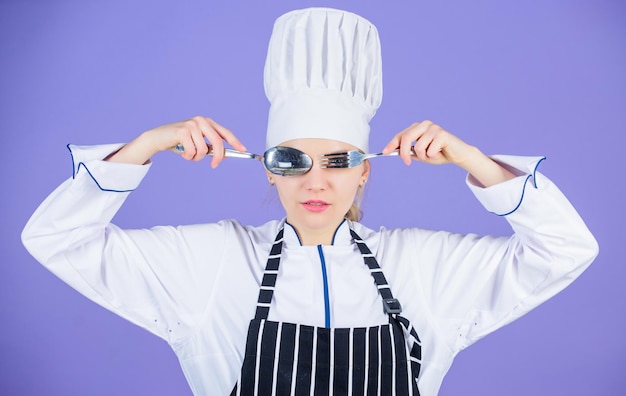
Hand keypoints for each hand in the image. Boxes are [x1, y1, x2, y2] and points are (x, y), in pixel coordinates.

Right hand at [108, 116, 246, 167]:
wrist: (158, 138)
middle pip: (217, 143)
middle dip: (218, 157)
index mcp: (206, 122)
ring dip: (196, 157)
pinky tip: (182, 152)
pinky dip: (188, 156)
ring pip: (204, 150)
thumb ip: (210, 146)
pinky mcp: (183, 131)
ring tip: (189, 154)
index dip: (235, 142)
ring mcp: (192, 125)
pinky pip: (193, 152)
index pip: (225, 132)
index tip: (243, 150)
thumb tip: (225, 155)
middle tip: (214, 166)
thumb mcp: (197, 142)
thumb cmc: (179, 141)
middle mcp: (201, 120)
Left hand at [382, 120, 473, 165]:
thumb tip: (394, 152)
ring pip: (418, 147)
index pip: (401, 135)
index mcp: (418, 127)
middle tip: (407, 163)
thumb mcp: (420, 154)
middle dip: (404, 153)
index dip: (392, 144)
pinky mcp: (442, 134)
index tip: (384, 152)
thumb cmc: (438, 153)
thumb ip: (408, 152)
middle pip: (406, 138)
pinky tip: (440, 152)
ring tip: (433, 154)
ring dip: (424, 156)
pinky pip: (429, 150)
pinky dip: (433, 156)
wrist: (457, 154)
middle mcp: (424, 124)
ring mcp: (433, 128)